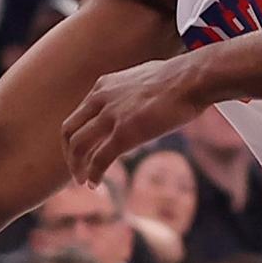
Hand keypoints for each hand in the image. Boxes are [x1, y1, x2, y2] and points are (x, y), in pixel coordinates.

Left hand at [60, 57, 201, 182]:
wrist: (191, 80)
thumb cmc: (178, 79)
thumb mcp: (143, 80)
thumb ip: (131, 93)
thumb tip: (138, 104)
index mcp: (103, 87)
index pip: (78, 115)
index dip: (76, 136)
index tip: (84, 151)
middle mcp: (101, 100)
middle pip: (70, 131)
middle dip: (70, 153)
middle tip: (77, 169)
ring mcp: (111, 117)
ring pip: (79, 147)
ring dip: (77, 167)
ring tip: (83, 181)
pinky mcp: (124, 134)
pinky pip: (99, 159)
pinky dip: (94, 174)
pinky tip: (95, 184)